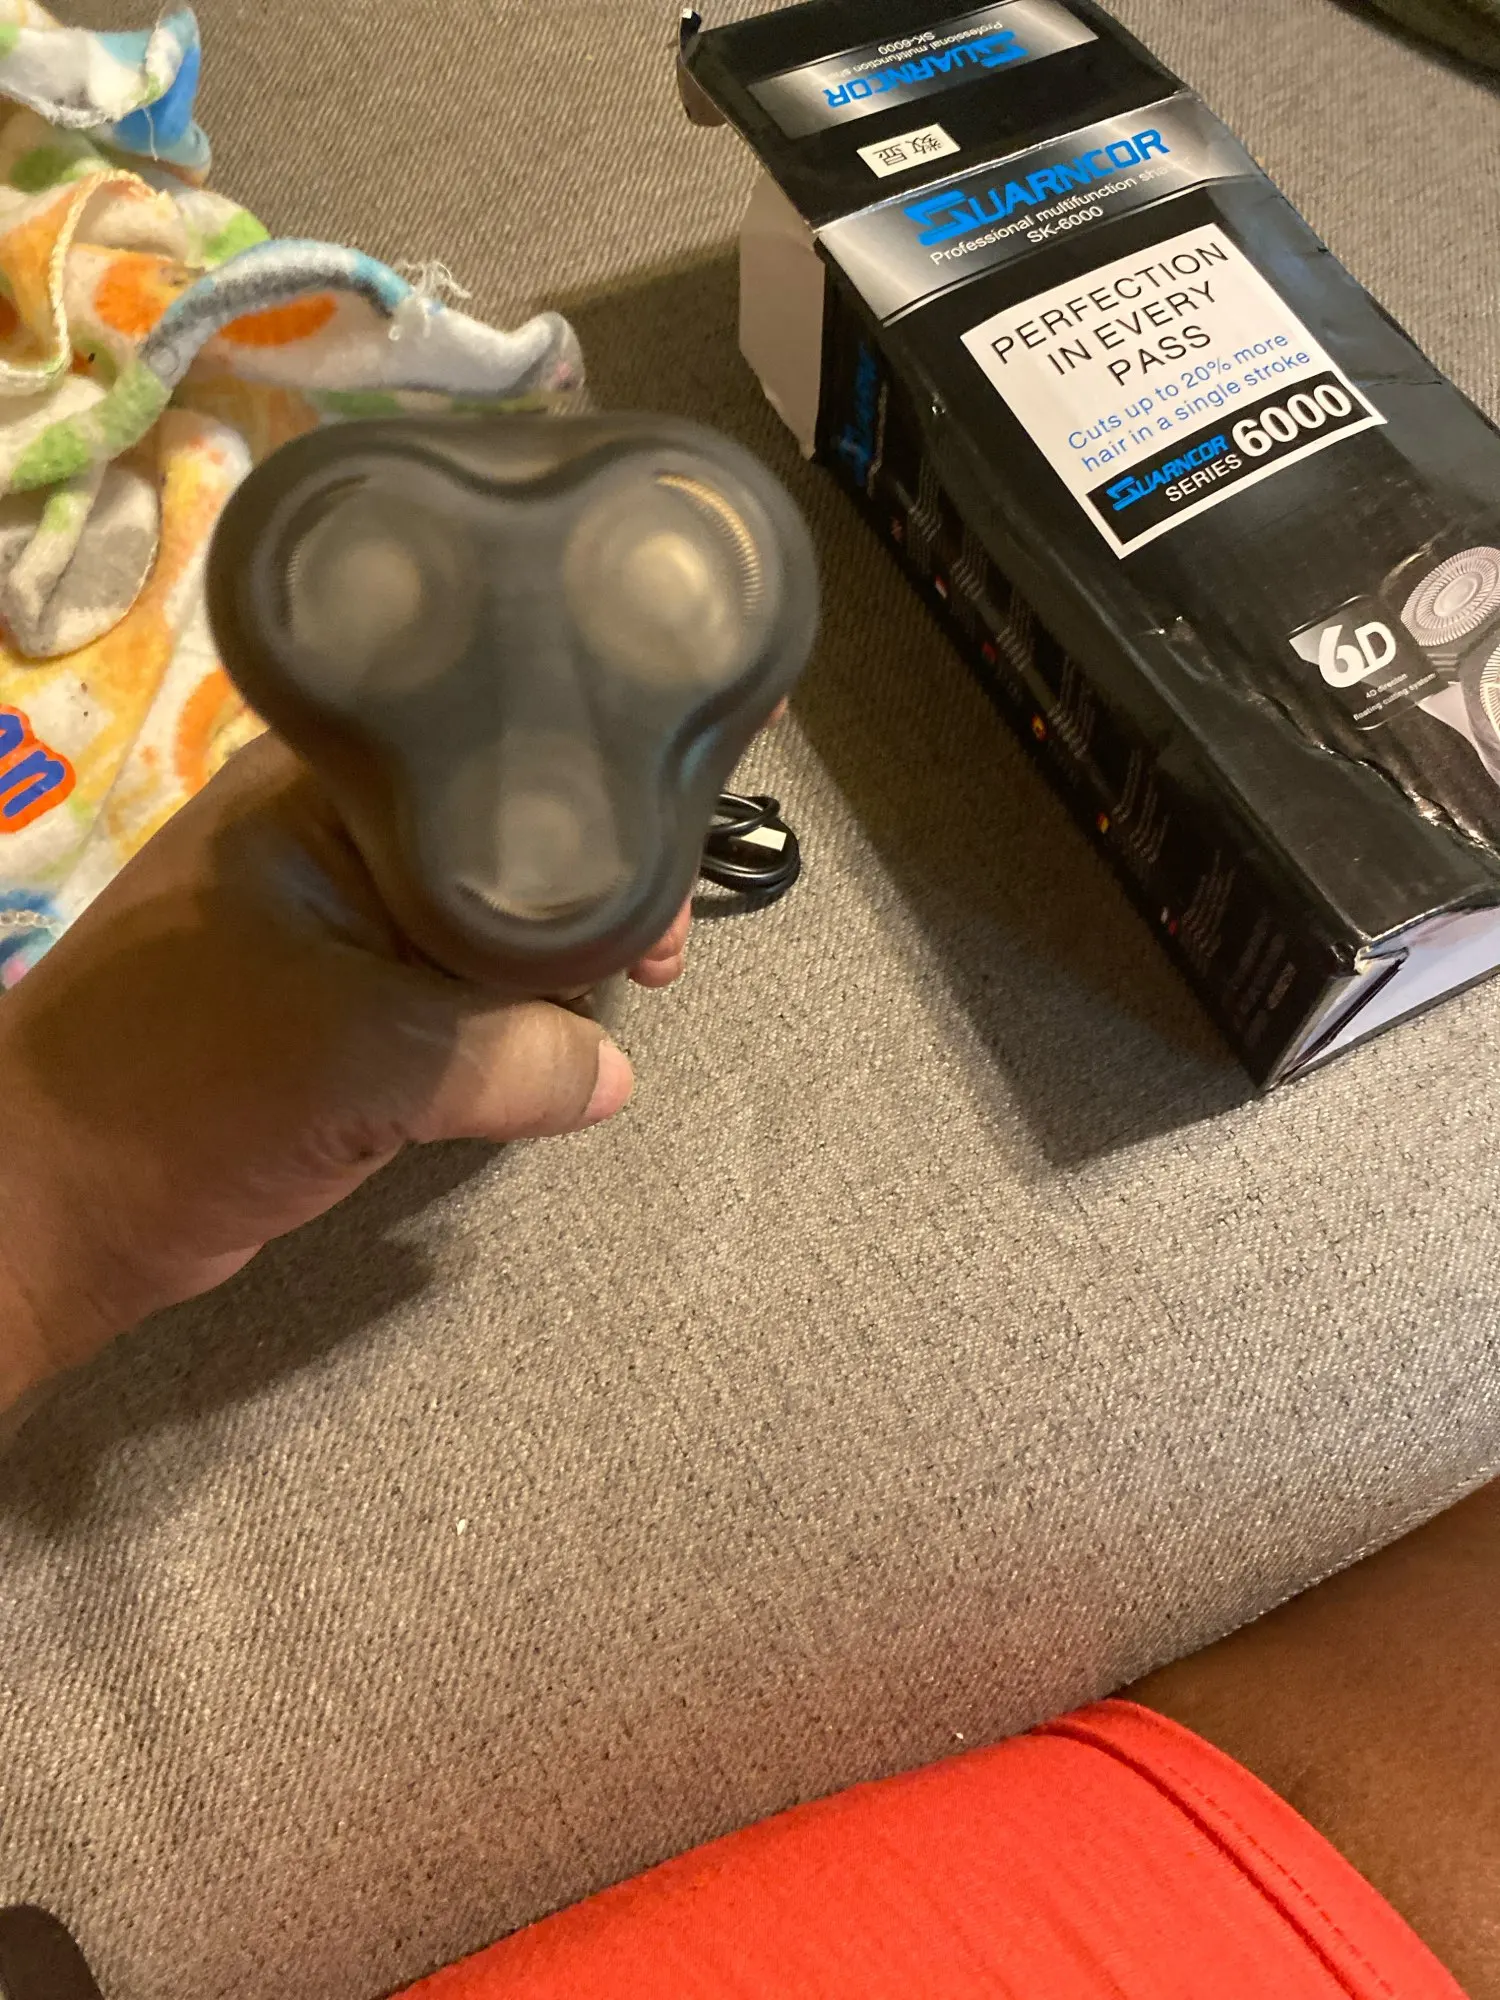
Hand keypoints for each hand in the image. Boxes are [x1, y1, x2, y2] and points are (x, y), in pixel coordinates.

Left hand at [0, 732, 687, 1406]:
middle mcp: (334, 833)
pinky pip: (448, 991)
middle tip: (655, 967)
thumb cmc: (186, 1094)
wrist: (56, 1211)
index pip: (493, 765)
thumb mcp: (366, 1059)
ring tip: (619, 1006)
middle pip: (500, 838)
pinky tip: (554, 1047)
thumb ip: (512, 1056)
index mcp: (321, 789)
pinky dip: (502, 1020)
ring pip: (479, 923)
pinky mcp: (336, 1002)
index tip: (661, 899)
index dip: (594, 818)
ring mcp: (333, 920)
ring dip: (545, 970)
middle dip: (583, 899)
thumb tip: (616, 1073)